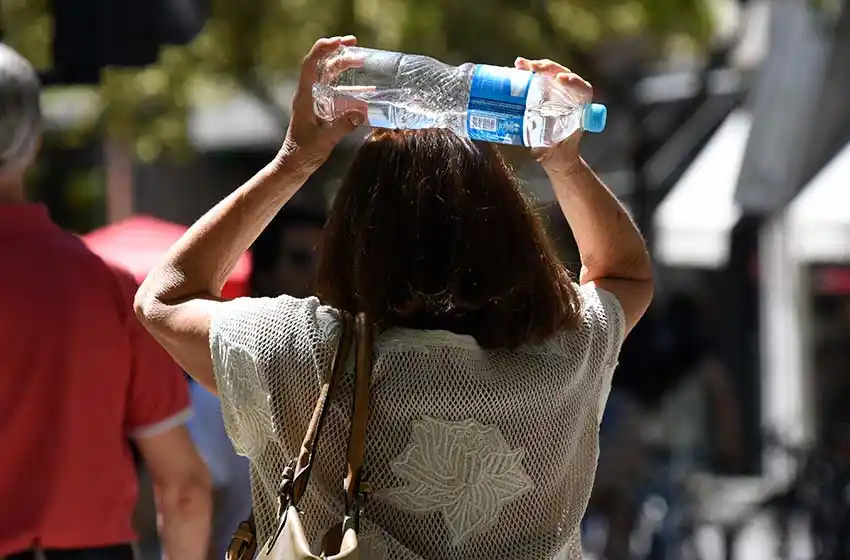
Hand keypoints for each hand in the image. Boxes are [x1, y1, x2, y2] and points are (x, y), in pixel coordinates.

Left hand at [280, 35, 366, 172]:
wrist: (294, 165)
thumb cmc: (303, 153)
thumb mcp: (324, 140)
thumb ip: (342, 126)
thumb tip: (362, 112)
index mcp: (305, 97)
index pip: (311, 64)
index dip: (324, 49)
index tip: (340, 42)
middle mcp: (309, 95)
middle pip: (323, 66)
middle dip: (338, 53)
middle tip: (356, 45)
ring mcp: (315, 102)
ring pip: (331, 78)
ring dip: (345, 68)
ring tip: (362, 61)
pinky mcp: (322, 111)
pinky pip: (337, 94)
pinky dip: (351, 90)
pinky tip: (367, 92)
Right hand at [514, 57, 592, 176]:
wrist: (556, 155)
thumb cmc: (559, 155)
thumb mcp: (553, 154)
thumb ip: (546, 151)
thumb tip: (536, 150)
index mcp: (580, 108)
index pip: (582, 90)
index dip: (574, 82)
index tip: (561, 79)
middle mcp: (571, 96)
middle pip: (563, 75)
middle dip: (549, 69)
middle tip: (533, 68)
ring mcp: (558, 93)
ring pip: (550, 73)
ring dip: (536, 66)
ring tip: (520, 64)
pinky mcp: (546, 93)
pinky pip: (539, 78)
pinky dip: (528, 72)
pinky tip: (516, 67)